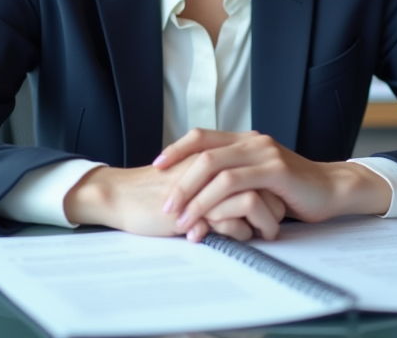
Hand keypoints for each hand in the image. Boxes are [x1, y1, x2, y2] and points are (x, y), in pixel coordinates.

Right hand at [63, 158, 286, 240]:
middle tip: (272, 226)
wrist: (121, 196)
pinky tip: (242, 239)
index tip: (274, 210)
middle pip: (264, 181)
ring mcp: (211, 181)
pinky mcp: (202, 201)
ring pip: (257, 196)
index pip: (258, 169)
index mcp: (214, 156)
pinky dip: (245, 230)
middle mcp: (216, 164)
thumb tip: (238, 205)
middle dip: (275, 207)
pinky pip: (238, 212)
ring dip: (265, 221)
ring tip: (264, 235)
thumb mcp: (188, 187)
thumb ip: (211, 188)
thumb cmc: (150, 194)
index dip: (271, 192)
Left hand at [154, 129, 391, 237]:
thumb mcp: (260, 179)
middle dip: (178, 177)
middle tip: (164, 202)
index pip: (203, 136)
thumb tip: (202, 191)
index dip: (177, 149)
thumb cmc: (294, 191)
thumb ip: (236, 177)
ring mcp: (264, 153)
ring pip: (215, 167)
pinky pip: (233, 183)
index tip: (156, 166)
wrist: (332, 191)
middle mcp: (253, 141)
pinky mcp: (274, 170)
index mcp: (246, 140)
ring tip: (178, 216)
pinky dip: (212, 200)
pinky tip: (204, 216)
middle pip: (203, 151)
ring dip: (192, 193)